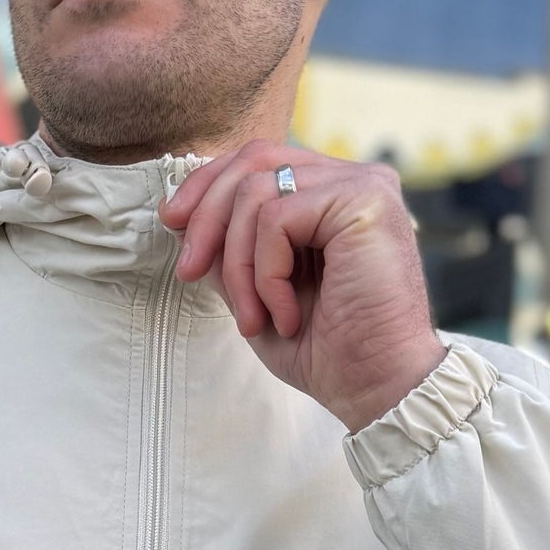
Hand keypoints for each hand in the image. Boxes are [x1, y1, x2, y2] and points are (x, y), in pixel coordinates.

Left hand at [161, 145, 443, 430]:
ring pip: (258, 191)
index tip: (171, 224)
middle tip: (189, 273)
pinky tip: (283, 314)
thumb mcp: (256, 292)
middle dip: (206, 217)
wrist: (377, 389)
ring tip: (254, 317)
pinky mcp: (364, 201)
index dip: (206, 185)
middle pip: (254, 161)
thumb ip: (228, 248)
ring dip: (238, 264)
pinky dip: (265, 273)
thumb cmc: (327, 351)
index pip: (258, 160)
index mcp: (332, 193)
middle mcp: (353, 179)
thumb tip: (180, 215)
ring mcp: (364, 185)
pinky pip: (277, 219)